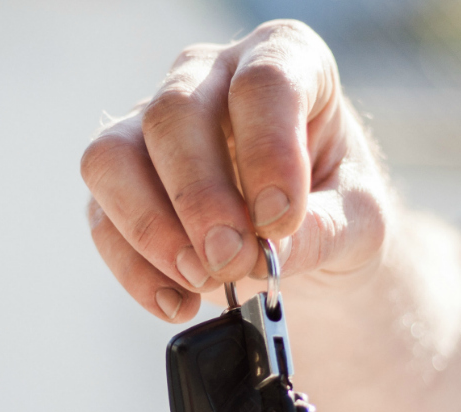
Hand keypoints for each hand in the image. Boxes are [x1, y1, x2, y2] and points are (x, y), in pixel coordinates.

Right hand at [81, 21, 460, 411]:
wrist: (303, 241)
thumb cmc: (336, 209)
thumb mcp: (359, 223)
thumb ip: (325, 232)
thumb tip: (268, 255)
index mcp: (283, 59)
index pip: (263, 83)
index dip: (269, 152)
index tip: (281, 220)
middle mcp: (207, 78)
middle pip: (173, 116)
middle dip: (200, 200)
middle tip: (233, 261)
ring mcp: (150, 125)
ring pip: (112, 158)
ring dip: (152, 230)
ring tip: (201, 281)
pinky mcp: (120, 182)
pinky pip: (101, 219)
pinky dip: (135, 270)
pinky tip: (179, 302)